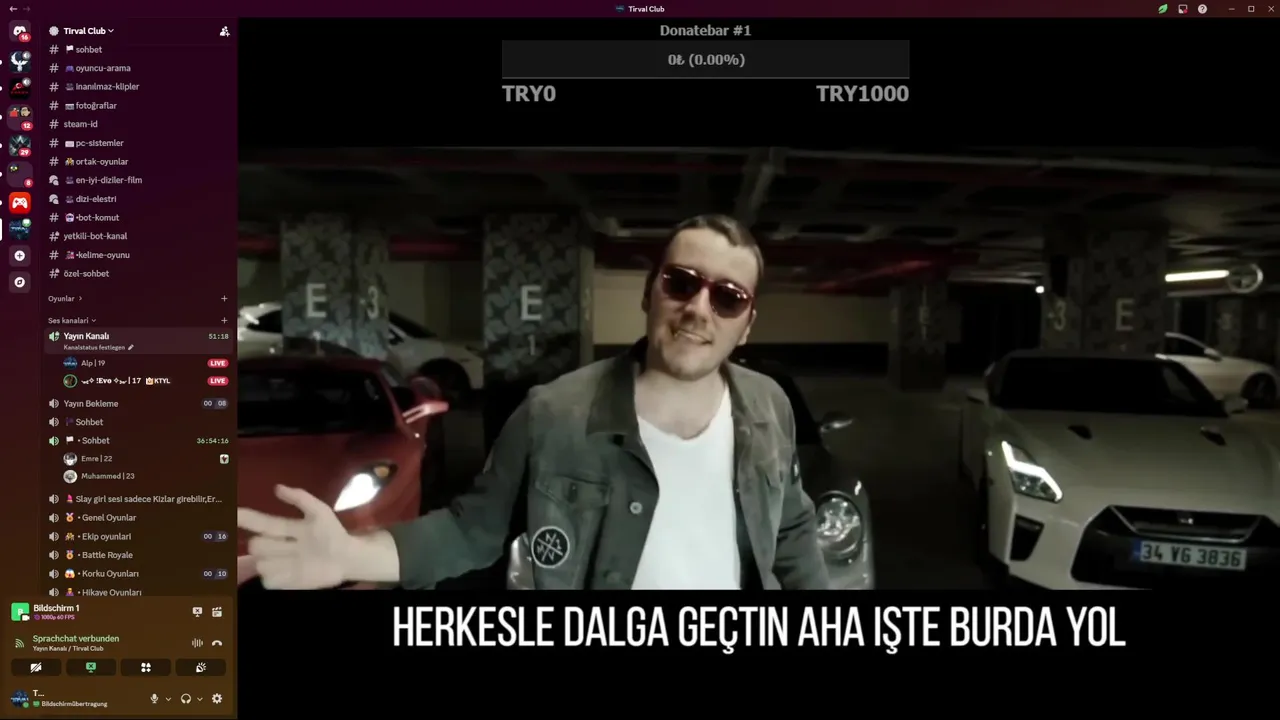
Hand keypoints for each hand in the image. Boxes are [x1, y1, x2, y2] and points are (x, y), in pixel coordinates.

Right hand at [237, 485, 352, 589]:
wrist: (347, 558)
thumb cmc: (333, 532)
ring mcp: (280, 564)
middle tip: (292, 545)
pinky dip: (280, 577)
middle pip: (255, 545)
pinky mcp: (284, 581)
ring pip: (261, 564)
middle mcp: (278, 546)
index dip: (244, 517)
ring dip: (277, 563)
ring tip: (298, 560)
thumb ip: (300, 498)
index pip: (260, 522)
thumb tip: (277, 487)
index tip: (230, 514)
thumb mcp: (319, 511)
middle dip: (268, 545)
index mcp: (285, 528)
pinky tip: (297, 572)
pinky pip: (268, 581)